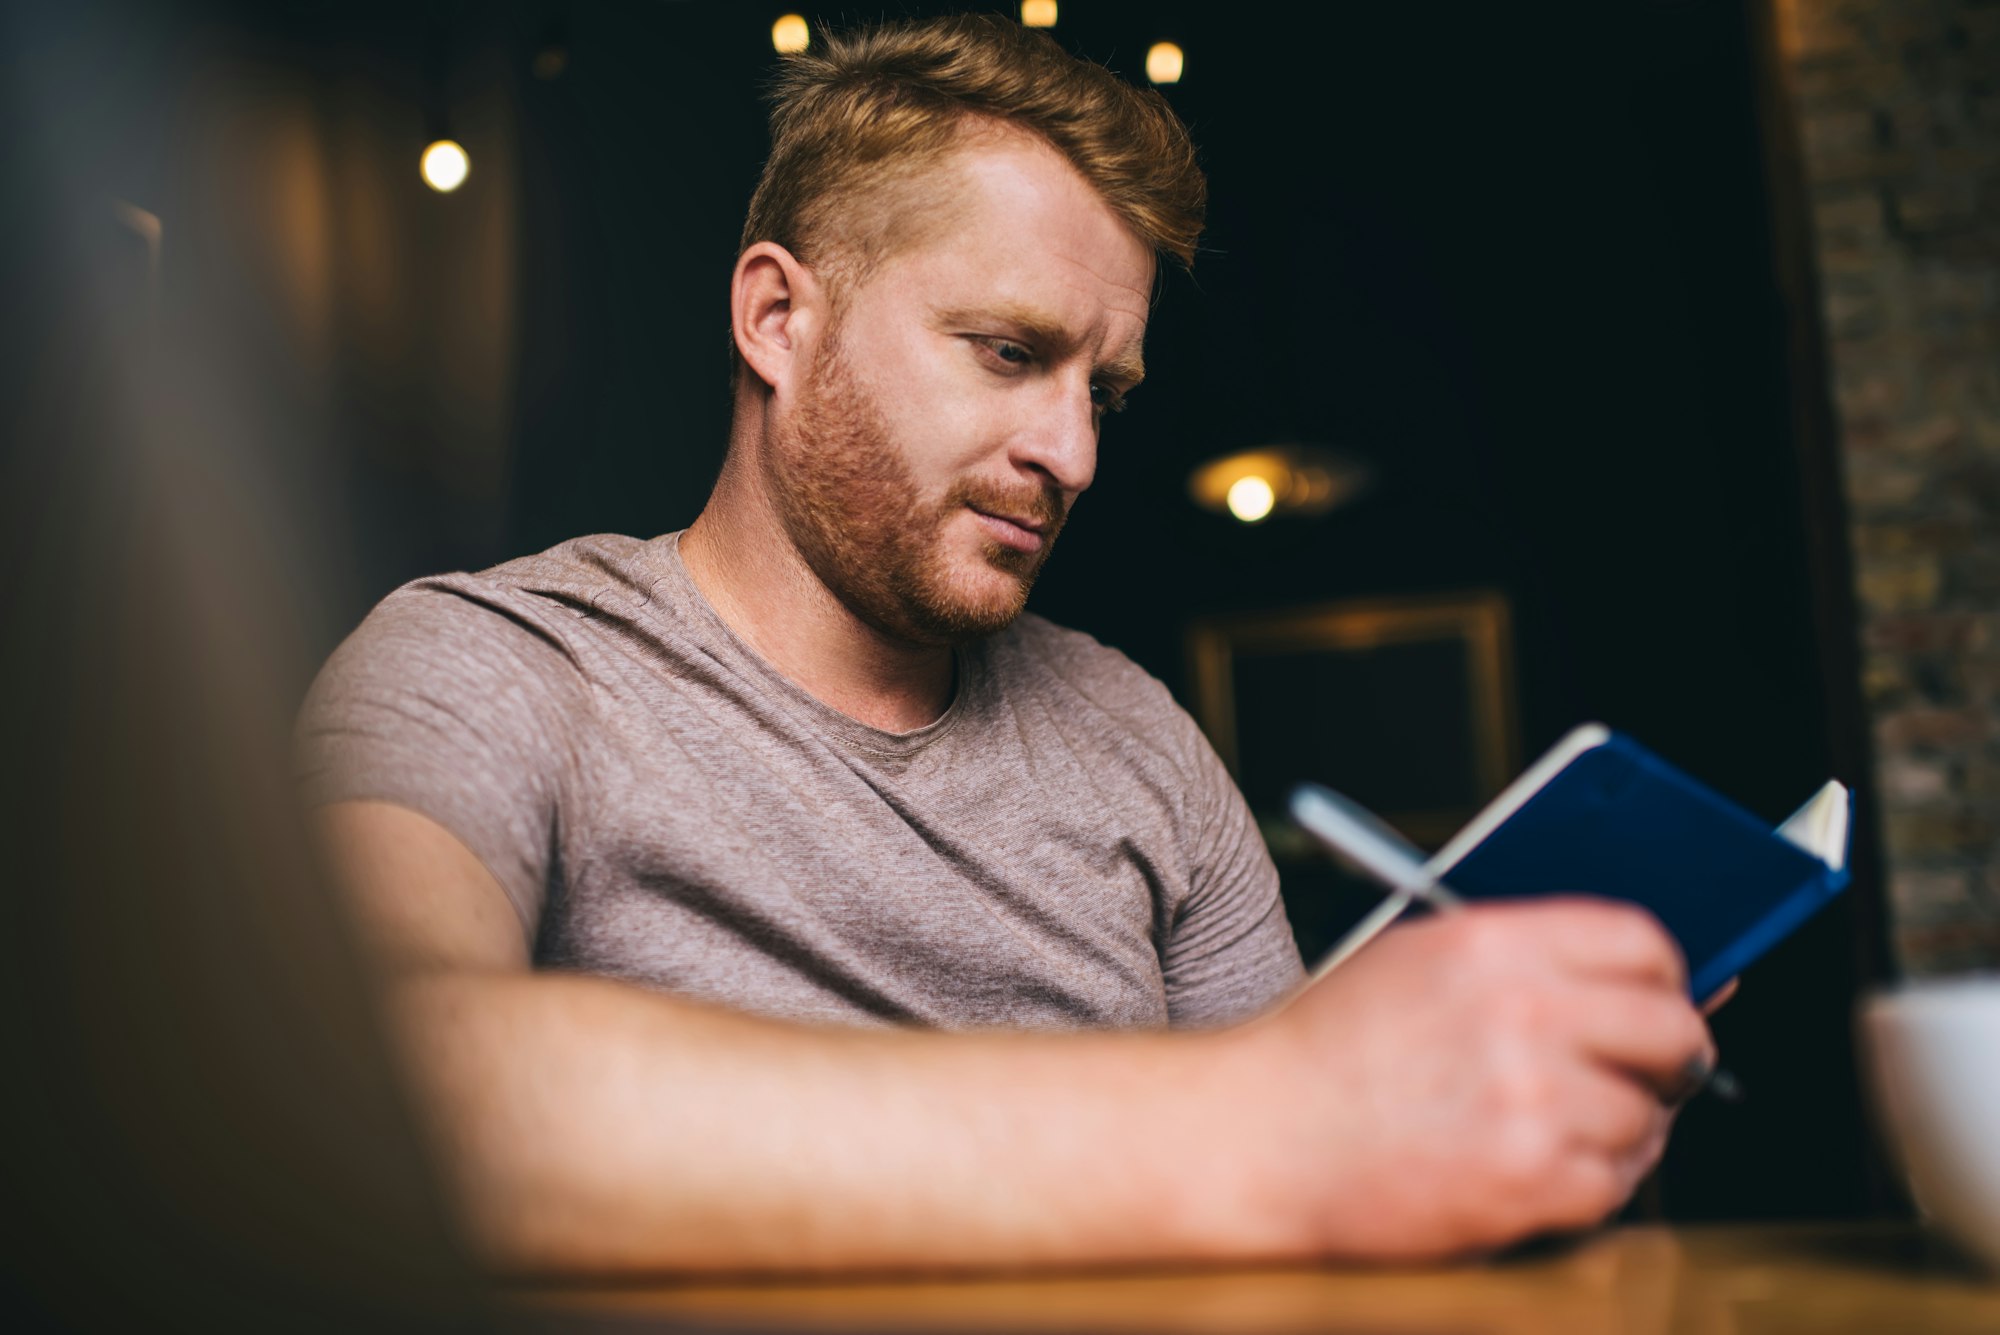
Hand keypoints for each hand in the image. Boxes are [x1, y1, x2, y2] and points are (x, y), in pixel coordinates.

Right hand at [1247, 899, 1713, 1262]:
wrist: (1262, 1139)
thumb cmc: (1328, 1053)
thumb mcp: (1416, 963)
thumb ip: (1526, 958)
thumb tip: (1652, 975)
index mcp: (1489, 945)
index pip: (1640, 940)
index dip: (1667, 974)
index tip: (1662, 997)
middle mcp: (1519, 1014)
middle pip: (1669, 1028)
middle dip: (1673, 1055)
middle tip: (1653, 1071)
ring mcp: (1529, 1101)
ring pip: (1646, 1115)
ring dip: (1622, 1128)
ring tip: (1561, 1127)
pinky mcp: (1528, 1182)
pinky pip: (1616, 1184)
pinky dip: (1592, 1183)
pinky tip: (1545, 1169)